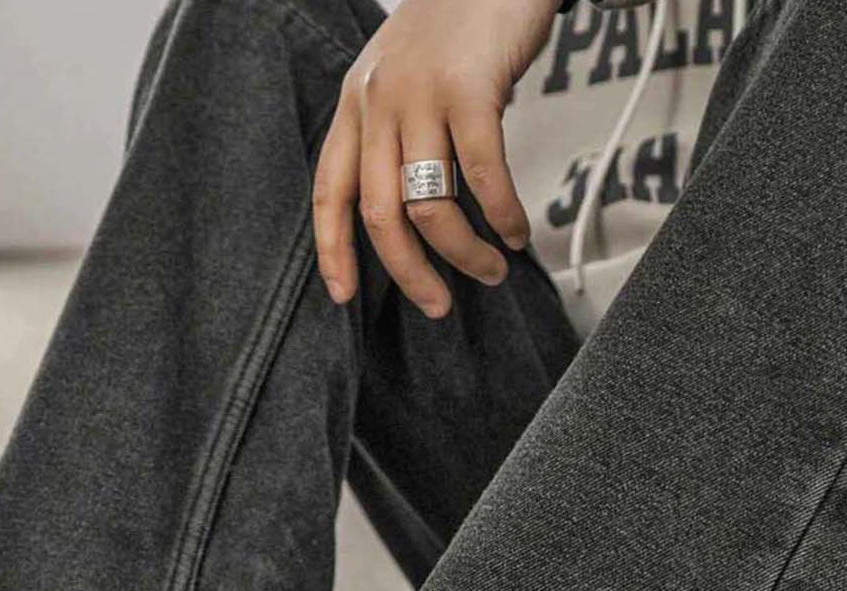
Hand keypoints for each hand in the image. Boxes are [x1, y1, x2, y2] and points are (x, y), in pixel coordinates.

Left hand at [313, 0, 559, 318]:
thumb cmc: (458, 23)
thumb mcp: (404, 74)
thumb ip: (396, 131)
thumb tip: (411, 211)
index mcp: (357, 104)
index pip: (330, 191)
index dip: (332, 251)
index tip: (343, 297)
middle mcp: (379, 102)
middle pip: (380, 217)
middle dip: (410, 274)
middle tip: (438, 306)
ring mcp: (421, 95)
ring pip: (429, 206)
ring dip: (464, 253)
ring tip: (492, 270)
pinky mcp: (470, 90)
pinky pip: (483, 176)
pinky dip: (502, 215)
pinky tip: (516, 232)